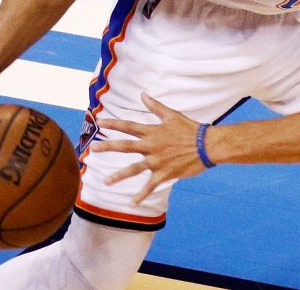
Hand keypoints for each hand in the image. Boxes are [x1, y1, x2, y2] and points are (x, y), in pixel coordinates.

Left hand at [92, 93, 206, 205]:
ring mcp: (157, 161)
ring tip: (106, 182)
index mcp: (153, 132)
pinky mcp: (165, 174)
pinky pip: (150, 186)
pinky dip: (141, 196)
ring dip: (119, 176)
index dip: (113, 123)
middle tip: (93, 149)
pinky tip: (131, 204)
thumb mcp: (172, 115)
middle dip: (108, 147)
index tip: (99, 121)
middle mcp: (152, 146)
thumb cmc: (191, 129)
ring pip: (134, 169)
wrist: (207, 145)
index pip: (129, 126)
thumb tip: (142, 94)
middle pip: (126, 146)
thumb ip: (155, 106)